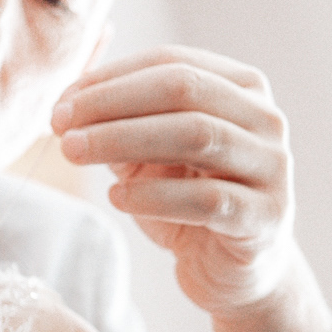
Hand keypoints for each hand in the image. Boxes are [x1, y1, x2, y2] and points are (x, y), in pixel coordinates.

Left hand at [50, 46, 296, 315]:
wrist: (229, 269)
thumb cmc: (185, 200)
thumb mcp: (148, 152)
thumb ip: (118, 120)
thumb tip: (66, 98)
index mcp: (240, 87)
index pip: (171, 62)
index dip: (110, 78)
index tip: (60, 102)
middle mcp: (265, 119)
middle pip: (183, 90)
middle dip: (112, 103)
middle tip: (59, 125)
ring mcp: (272, 167)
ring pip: (196, 136)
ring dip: (123, 140)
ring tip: (74, 153)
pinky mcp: (265, 217)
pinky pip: (206, 198)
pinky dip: (153, 195)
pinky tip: (116, 198)